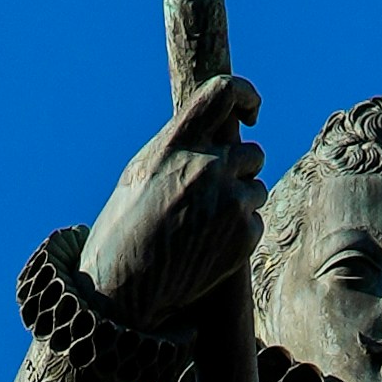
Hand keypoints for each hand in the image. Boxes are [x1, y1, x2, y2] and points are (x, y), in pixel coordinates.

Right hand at [80, 82, 261, 340]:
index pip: (225, 92)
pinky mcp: (243, 237)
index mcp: (177, 143)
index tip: (252, 112)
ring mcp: (230, 202)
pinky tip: (208, 248)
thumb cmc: (124, 230)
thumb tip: (215, 132)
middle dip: (240, 171)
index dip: (246, 95)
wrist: (124, 289)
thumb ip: (179, 147)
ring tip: (203, 227)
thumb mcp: (141, 172)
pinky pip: (255, 223)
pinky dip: (239, 235)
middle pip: (252, 153)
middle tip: (215, 194)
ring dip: (239, 204)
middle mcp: (208, 167)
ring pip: (256, 189)